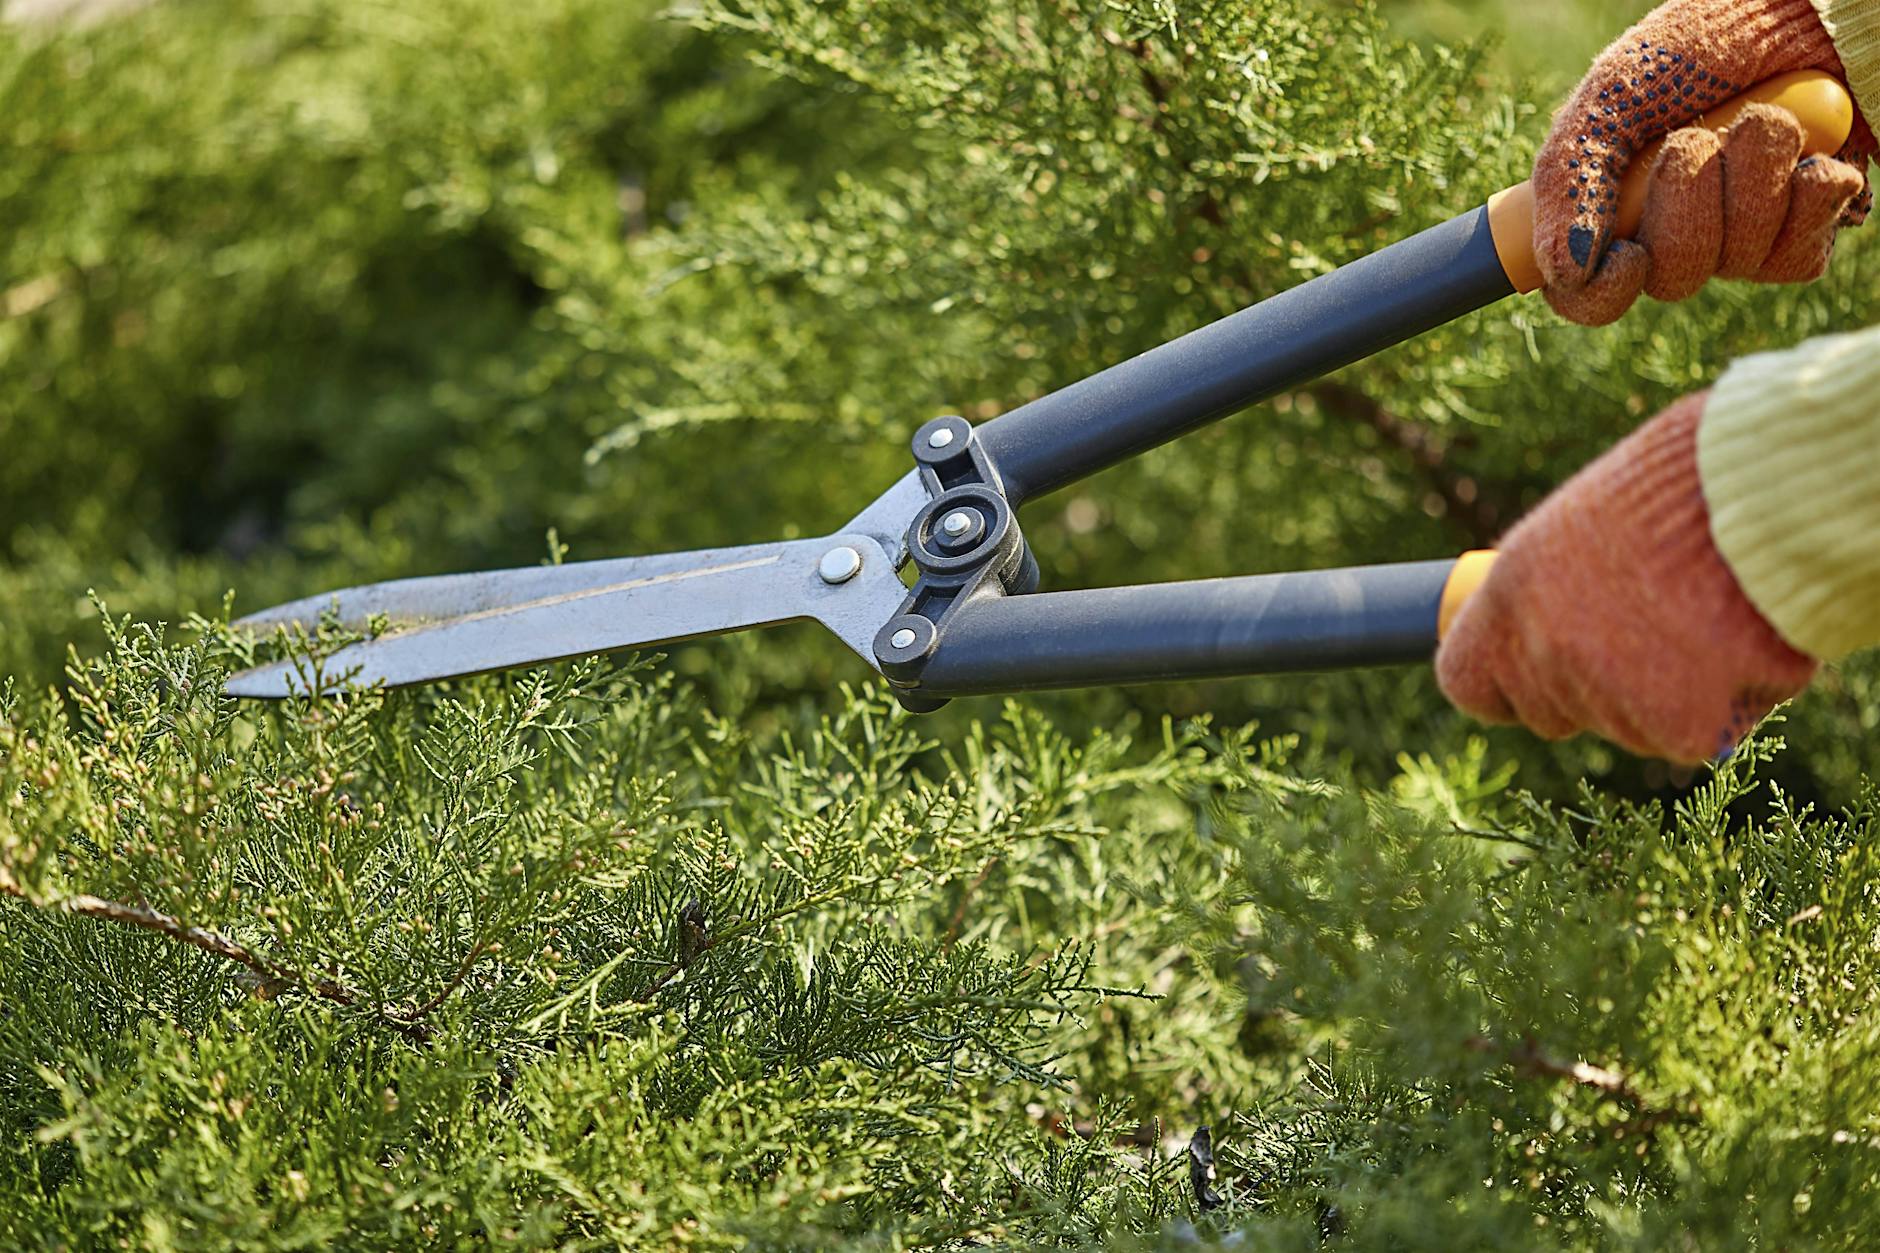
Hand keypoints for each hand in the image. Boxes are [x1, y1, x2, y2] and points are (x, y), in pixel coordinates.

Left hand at [1436, 393, 1816, 764]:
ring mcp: (1603, 692)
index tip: (1530, 672)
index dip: (1503, 685)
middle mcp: (1543, 650)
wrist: (1764, 490)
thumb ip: (1554, 587)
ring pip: (1625, 728)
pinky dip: (1721, 705)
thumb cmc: (1683, 487)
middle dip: (1593, 687)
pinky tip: (1737, 646)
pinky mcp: (1674, 723)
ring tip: (1704, 616)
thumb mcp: (1584, 521)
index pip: (1467, 684)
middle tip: (1649, 628)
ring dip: (1663, 693)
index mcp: (1509, 594)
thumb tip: (1544, 623)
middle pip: (1552, 713)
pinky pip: (1691, 737)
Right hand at [1534, 0, 1874, 324]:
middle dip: (1688, 203)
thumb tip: (1563, 269)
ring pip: (1737, 262)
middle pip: (1671, 279)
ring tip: (1761, 121)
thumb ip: (1571, 177)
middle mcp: (1678, 232)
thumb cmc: (1702, 40)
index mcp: (1616, 209)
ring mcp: (1743, 236)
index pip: (1589, 296)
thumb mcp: (1614, 94)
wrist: (1806, 9)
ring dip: (1751, 180)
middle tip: (1694, 139)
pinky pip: (1796, 257)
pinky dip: (1805, 197)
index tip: (1627, 255)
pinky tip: (1808, 156)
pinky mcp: (1806, 230)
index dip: (1602, 294)